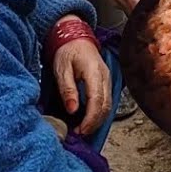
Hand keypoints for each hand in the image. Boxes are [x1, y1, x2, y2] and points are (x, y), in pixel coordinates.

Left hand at [51, 16, 111, 135]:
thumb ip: (67, 89)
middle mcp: (105, 77)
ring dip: (98, 120)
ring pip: (109, 105)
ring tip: (83, 129)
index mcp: (94, 72)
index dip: (90, 118)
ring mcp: (108, 79)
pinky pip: (107, 101)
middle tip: (80, 133)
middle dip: (95, 123)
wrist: (76, 37)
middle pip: (106, 106)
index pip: (97, 100)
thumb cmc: (67, 51)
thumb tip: (72, 110)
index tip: (80, 130)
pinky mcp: (106, 82)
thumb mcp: (61, 69)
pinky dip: (99, 113)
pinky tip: (88, 119)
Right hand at [81, 0, 159, 12]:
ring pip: (130, 12)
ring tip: (146, 0)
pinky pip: (125, 7)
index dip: (152, 12)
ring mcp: (116, 1)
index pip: (142, 10)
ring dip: (139, 9)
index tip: (159, 8)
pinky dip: (132, 4)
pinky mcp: (113, 0)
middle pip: (137, 15)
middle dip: (147, 12)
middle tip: (155, 6)